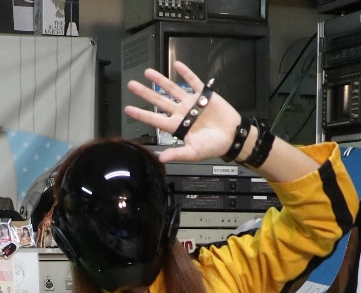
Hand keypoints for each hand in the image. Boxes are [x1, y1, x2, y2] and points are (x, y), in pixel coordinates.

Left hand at [124, 61, 244, 162]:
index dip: (141, 114)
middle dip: (145, 93)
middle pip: (159, 101)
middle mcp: (181, 113)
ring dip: (160, 81)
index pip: (155, 119)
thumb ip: (177, 154)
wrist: (233, 137)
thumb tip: (160, 158)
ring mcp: (192, 103)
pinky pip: (193, 81)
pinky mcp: (204, 95)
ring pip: (172, 89)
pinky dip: (185, 73)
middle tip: (131, 85)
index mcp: (177, 126)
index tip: (128, 109)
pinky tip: (177, 65)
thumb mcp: (193, 153)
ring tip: (147, 72)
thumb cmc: (213, 146)